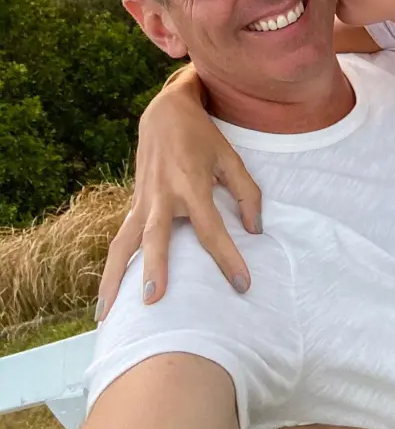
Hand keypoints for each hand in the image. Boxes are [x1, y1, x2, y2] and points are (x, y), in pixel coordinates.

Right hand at [96, 66, 262, 319]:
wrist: (165, 113)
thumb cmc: (203, 137)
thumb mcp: (231, 158)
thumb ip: (247, 193)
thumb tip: (255, 231)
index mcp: (191, 183)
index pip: (211, 228)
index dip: (227, 257)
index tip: (242, 284)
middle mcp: (163, 195)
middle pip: (156, 236)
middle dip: (154, 267)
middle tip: (154, 299)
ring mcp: (143, 201)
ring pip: (123, 243)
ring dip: (113, 278)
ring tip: (104, 314)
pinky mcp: (134, 204)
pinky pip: (120, 239)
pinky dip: (112, 267)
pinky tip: (106, 296)